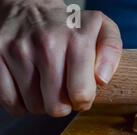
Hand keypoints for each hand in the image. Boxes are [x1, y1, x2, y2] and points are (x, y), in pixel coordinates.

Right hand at [0, 0, 121, 116]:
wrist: (30, 6)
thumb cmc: (71, 27)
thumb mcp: (102, 29)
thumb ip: (111, 52)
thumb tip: (102, 80)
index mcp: (76, 40)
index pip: (80, 93)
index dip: (82, 101)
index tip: (81, 94)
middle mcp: (45, 44)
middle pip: (57, 106)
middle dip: (63, 105)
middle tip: (63, 90)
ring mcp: (16, 50)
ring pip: (34, 107)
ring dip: (42, 103)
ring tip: (46, 86)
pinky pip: (10, 102)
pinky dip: (20, 103)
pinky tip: (29, 89)